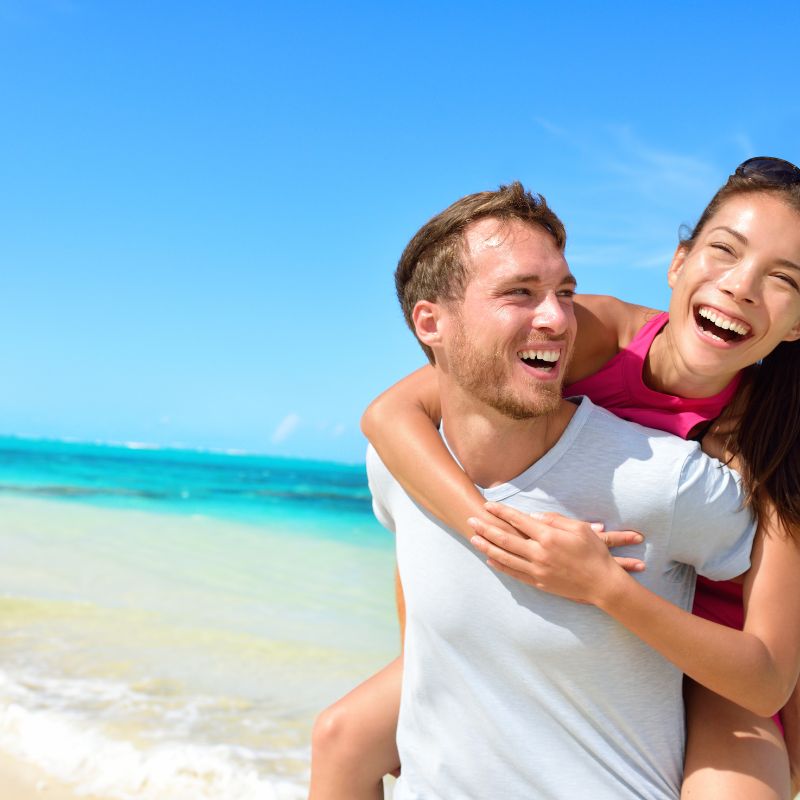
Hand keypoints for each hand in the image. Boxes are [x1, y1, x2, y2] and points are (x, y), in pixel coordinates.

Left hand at [468, 504, 644, 604]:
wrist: (603, 584)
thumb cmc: (595, 553)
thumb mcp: (579, 528)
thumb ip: (555, 520)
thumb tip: (534, 516)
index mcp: (549, 536)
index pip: (518, 520)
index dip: (501, 512)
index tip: (488, 505)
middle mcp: (539, 553)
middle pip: (505, 539)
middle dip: (486, 529)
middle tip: (471, 521)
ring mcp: (537, 570)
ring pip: (505, 557)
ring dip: (487, 547)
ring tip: (473, 539)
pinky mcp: (539, 583)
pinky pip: (514, 573)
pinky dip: (500, 565)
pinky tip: (490, 559)